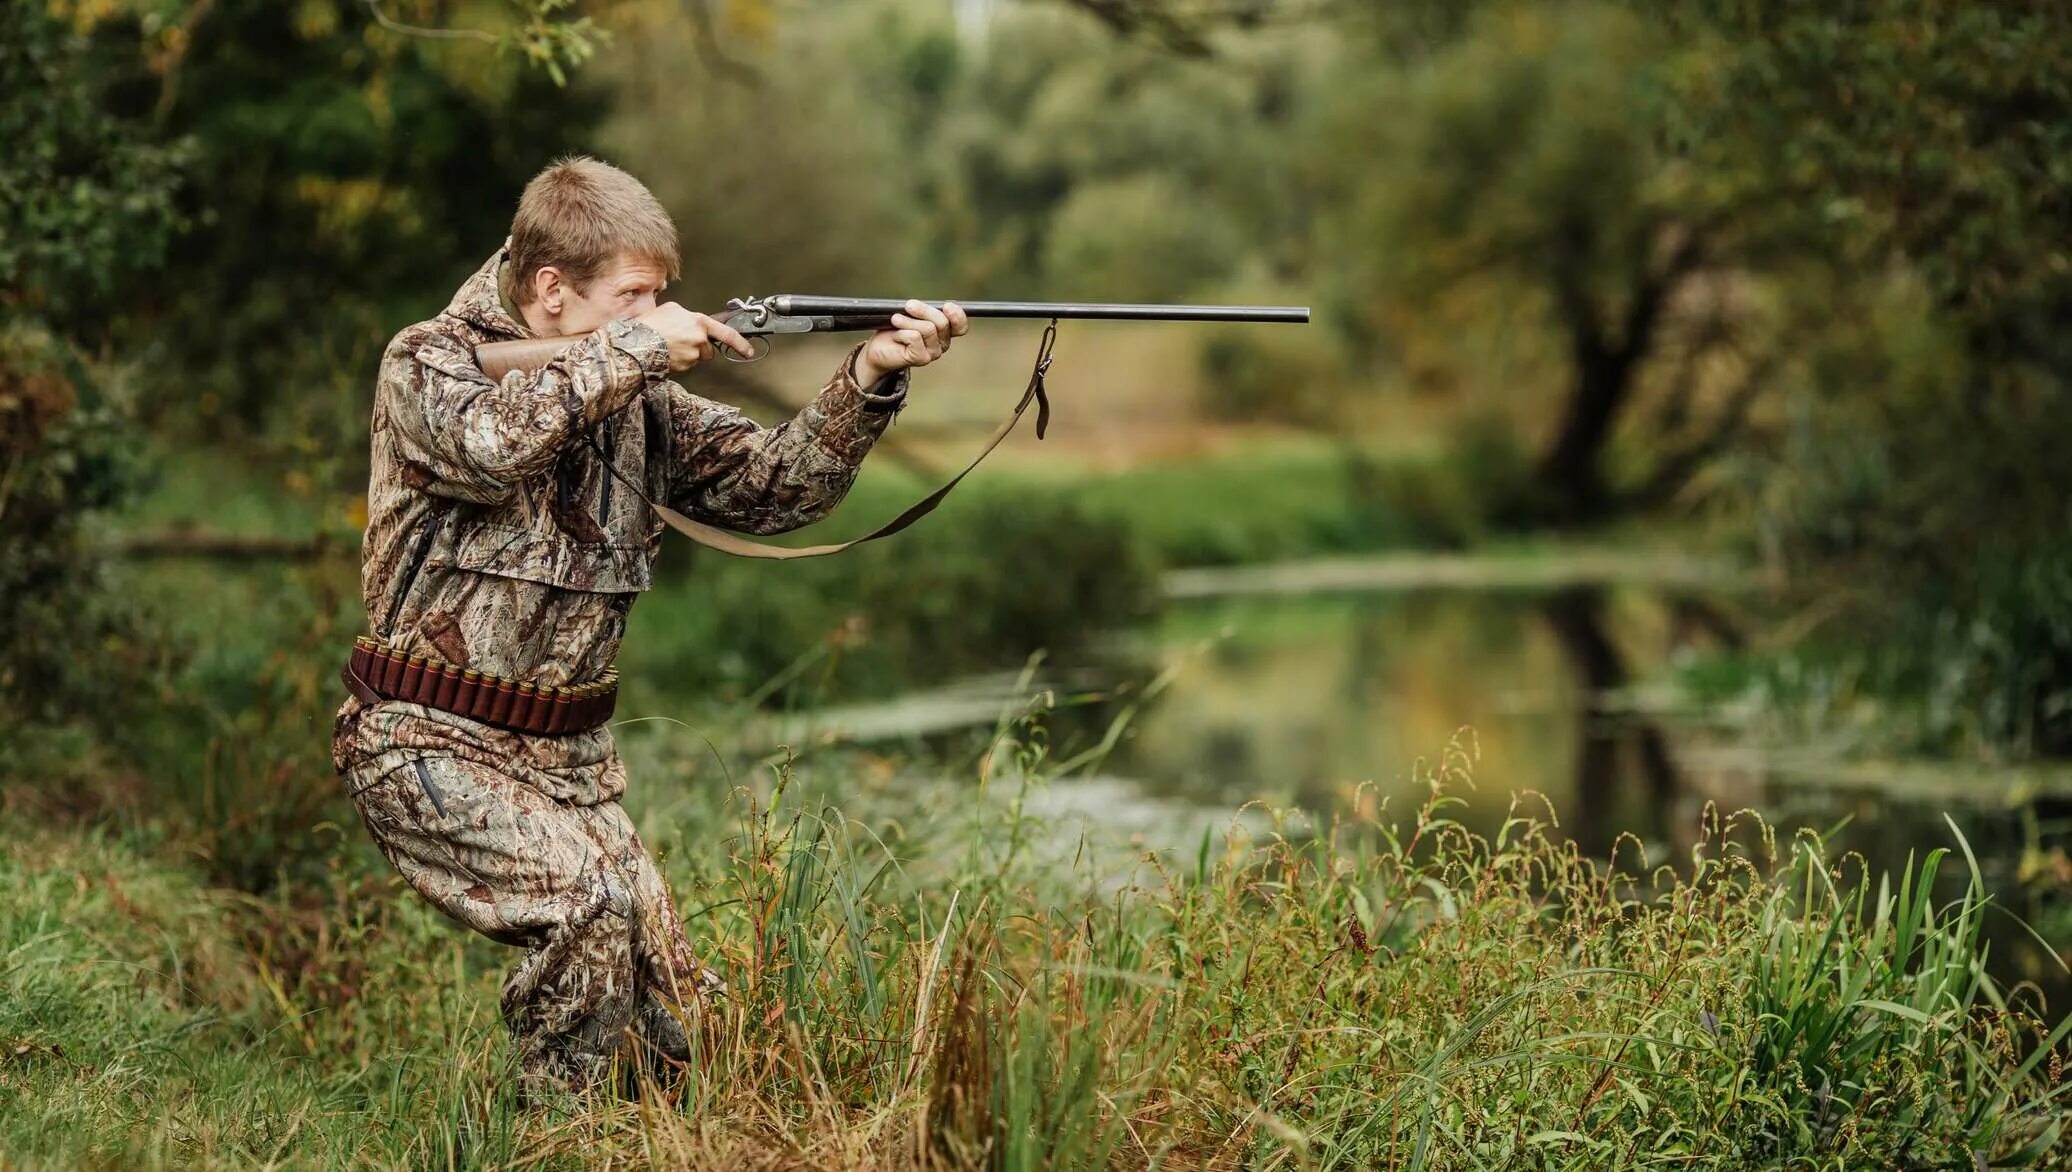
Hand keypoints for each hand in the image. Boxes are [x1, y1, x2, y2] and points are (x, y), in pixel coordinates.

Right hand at [637, 303, 755, 372]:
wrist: (636, 342)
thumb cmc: (651, 324)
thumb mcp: (672, 309)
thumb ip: (689, 317)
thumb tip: (693, 323)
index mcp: (699, 322)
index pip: (727, 334)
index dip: (741, 344)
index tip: (749, 351)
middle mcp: (699, 339)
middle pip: (707, 349)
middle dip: (699, 348)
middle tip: (679, 341)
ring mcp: (692, 355)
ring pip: (696, 358)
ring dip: (687, 354)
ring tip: (669, 345)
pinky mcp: (684, 368)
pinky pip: (685, 365)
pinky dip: (678, 361)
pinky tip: (666, 353)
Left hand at [853, 300, 967, 386]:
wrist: (878, 349)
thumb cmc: (895, 329)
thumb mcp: (911, 315)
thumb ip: (923, 311)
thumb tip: (926, 305)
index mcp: (944, 332)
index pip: (960, 325)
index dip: (957, 315)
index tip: (946, 305)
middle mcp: (942, 344)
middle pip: (942, 321)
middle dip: (923, 310)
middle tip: (908, 305)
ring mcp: (933, 353)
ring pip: (928, 328)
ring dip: (907, 321)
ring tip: (895, 320)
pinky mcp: (921, 359)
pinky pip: (915, 337)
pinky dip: (901, 332)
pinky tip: (896, 336)